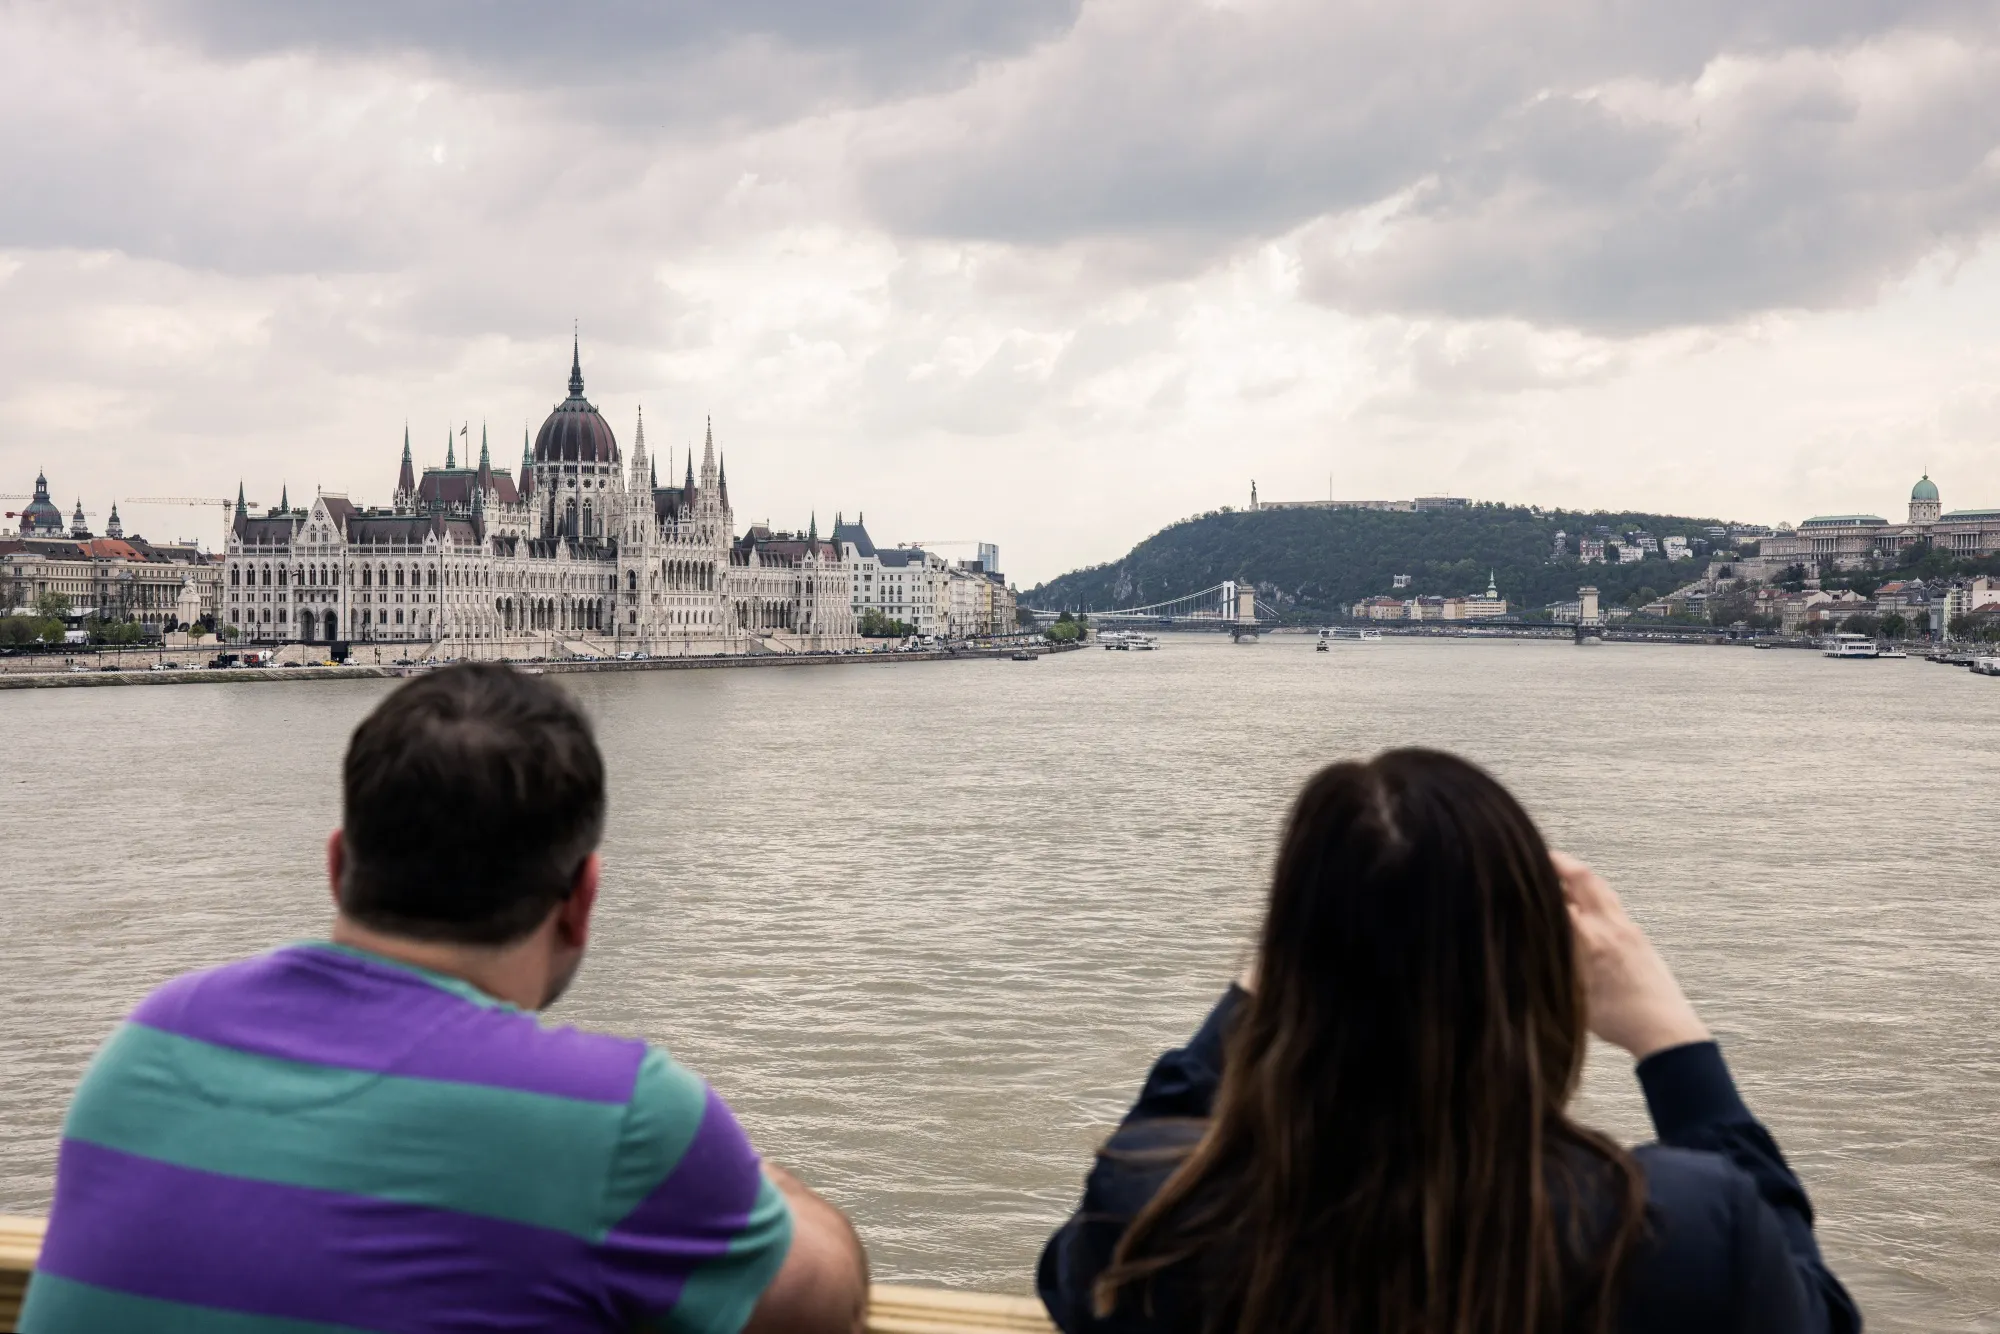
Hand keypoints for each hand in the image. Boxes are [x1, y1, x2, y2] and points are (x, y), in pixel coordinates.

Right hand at [1554, 851, 1709, 1060]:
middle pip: (1584, 879)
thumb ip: (1556, 965)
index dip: (1538, 883)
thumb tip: (1534, 944)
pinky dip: (1593, 892)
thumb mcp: (1575, 995)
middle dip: (1560, 863)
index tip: (1518, 875)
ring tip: (1560, 872)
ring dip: (1579, 875)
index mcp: (1592, 940)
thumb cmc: (1620, 1020)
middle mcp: (1611, 926)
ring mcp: (1628, 928)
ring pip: (1601, 888)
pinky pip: (1612, 903)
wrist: (1666, 1029)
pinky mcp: (1638, 936)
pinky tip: (1584, 903)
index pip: (1558, 898)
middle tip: (1539, 856)